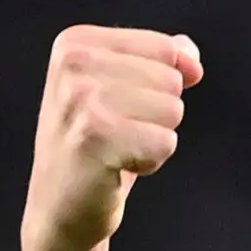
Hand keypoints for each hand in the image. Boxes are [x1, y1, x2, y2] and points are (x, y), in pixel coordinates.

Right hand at [21, 25, 200, 250]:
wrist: (60, 208)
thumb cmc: (96, 147)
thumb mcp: (124, 93)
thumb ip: (161, 63)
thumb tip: (190, 53)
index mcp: (76, 42)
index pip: (166, 49)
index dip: (160, 88)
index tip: (119, 108)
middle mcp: (73, 63)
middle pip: (172, 80)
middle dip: (157, 116)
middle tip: (117, 135)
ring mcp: (80, 98)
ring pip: (172, 110)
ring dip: (153, 139)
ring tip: (116, 150)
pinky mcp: (95, 136)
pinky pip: (165, 142)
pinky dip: (150, 162)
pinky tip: (116, 168)